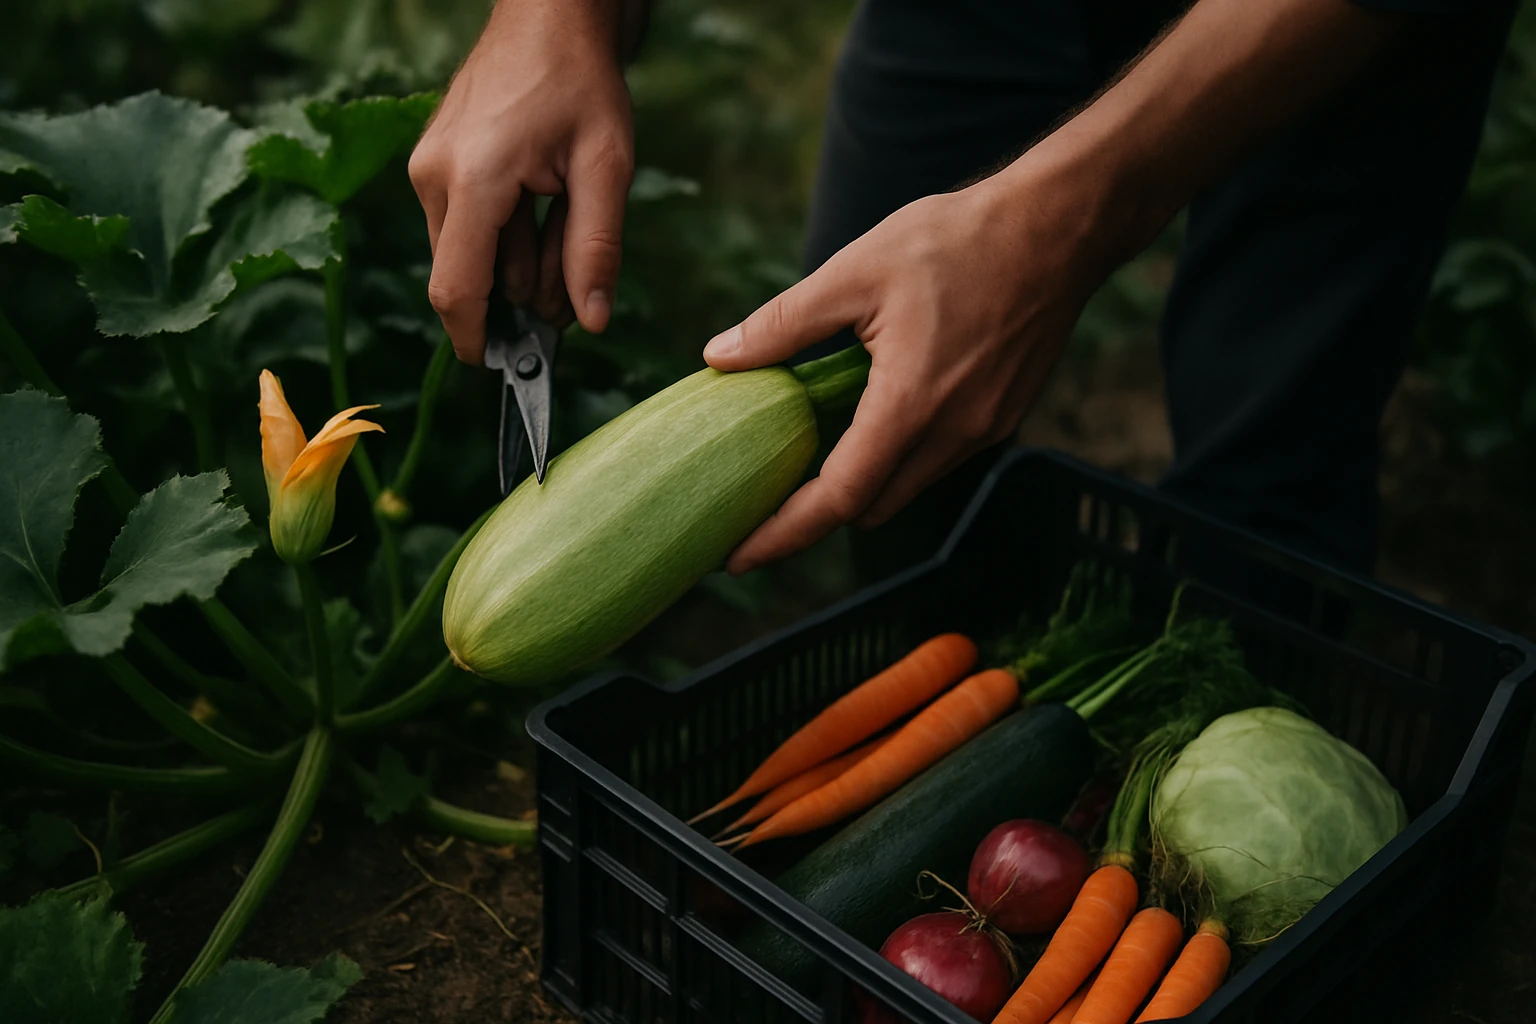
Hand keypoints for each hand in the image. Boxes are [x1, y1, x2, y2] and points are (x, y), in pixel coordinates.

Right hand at [409, 0, 634, 364]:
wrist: (551, 14)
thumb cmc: (581, 82)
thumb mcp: (607, 168)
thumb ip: (596, 250)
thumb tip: (592, 324)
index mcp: (472, 181)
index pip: (457, 290)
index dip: (478, 341)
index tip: (507, 370)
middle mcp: (435, 178)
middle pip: (468, 278)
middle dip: (522, 294)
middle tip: (578, 276)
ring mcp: (429, 169)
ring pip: (470, 254)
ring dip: (520, 260)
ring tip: (567, 213)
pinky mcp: (434, 163)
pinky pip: (468, 226)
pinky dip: (509, 233)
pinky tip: (545, 199)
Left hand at [704, 159, 1116, 574]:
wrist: (1058, 227)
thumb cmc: (957, 240)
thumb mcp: (854, 272)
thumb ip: (782, 325)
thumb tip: (718, 356)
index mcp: (909, 406)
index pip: (837, 500)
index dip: (782, 535)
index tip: (738, 557)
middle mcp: (953, 434)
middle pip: (870, 508)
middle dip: (815, 512)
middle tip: (764, 497)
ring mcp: (985, 430)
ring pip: (906, 487)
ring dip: (861, 481)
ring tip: (813, 449)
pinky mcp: (1003, 416)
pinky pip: (937, 460)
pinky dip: (898, 455)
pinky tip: (873, 415)